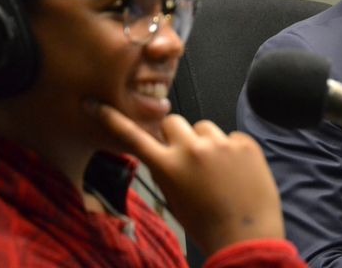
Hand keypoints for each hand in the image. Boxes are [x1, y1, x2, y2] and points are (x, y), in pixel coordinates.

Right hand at [87, 101, 284, 254]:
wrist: (246, 237)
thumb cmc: (207, 224)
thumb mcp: (174, 199)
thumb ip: (166, 170)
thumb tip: (166, 151)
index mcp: (168, 167)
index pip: (134, 137)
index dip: (113, 120)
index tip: (95, 104)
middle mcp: (192, 149)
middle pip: (173, 121)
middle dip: (176, 134)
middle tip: (186, 155)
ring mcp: (221, 144)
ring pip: (205, 127)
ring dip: (206, 142)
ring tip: (216, 169)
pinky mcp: (244, 143)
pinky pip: (231, 137)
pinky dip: (232, 150)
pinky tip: (237, 173)